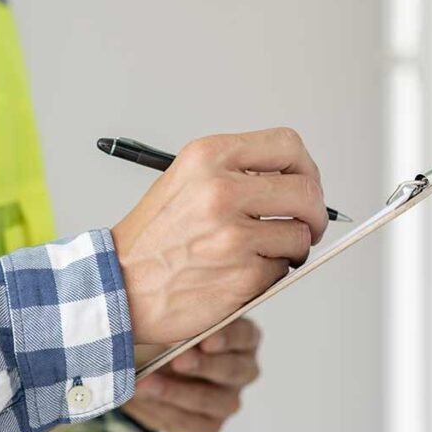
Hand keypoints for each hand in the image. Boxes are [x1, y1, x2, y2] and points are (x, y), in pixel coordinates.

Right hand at [112, 128, 327, 344]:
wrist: (117, 286)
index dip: (306, 168)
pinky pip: (282, 270)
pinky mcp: (241, 276)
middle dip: (314, 213)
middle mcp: (220, 191)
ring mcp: (233, 236)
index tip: (305, 185)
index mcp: (208, 157)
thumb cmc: (155, 237)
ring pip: (299, 235)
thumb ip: (239, 171)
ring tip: (260, 252)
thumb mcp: (187, 179)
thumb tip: (297, 179)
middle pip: (306, 191)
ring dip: (289, 248)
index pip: (287, 145)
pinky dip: (270, 274)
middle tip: (306, 226)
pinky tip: (239, 272)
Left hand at [122, 319, 262, 431]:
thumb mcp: (178, 321)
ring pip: (213, 402)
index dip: (227, 338)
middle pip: (232, 370)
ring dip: (178, 393)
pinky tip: (143, 399)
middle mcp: (243, 369)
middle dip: (203, 366)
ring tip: (146, 383)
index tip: (206, 339)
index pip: (244, 335)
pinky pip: (192, 424)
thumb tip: (165, 320)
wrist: (153, 366)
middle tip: (178, 360)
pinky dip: (165, 412)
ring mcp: (229, 399)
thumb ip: (179, 321)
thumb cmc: (173, 334)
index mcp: (244, 337)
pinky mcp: (210, 424)